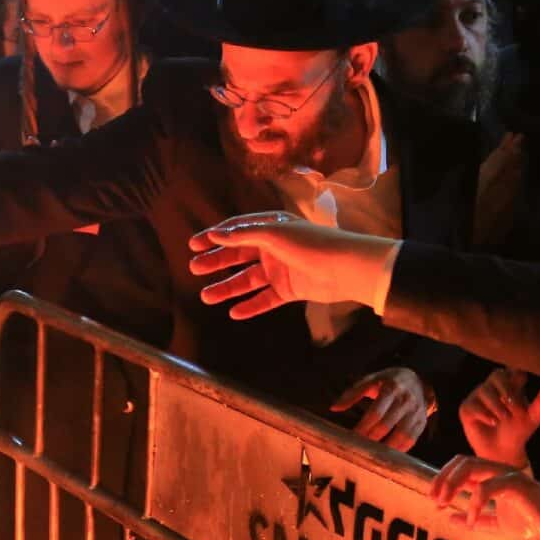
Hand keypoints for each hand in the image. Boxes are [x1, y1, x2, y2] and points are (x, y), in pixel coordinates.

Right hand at [187, 213, 398, 318]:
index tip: (194, 245)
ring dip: (227, 287)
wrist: (345, 268)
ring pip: (247, 280)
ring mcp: (280, 270)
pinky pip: (264, 299)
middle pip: (238, 255)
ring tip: (206, 296)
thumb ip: (244, 235)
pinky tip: (234, 312)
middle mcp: (273, 247)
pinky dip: (250, 305)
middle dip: (216, 262)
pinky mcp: (289, 290)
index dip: (215, 236)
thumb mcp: (274, 233)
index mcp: (271, 227)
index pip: (237, 231)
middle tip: (194, 269)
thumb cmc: (311, 244)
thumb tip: (216, 234)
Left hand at [332, 367, 433, 452]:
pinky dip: (399, 449)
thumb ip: (352, 393)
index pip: (376, 412)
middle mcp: (406, 400)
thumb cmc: (390, 381)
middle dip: (371, 439)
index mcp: (391, 388)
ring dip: (386, 447)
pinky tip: (388, 456)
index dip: (363, 426)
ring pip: (401, 435)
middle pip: (386, 425)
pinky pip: (411, 440)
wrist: (419, 381)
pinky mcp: (421, 422)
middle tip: (359, 448)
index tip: (353, 436)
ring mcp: (416, 412)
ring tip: (372, 455)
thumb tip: (334, 408)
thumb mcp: (372, 380)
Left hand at [429, 457, 539, 539]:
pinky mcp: (517, 484)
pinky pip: (487, 487)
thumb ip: (478, 521)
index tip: (434, 501)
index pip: (463, 466)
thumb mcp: (499, 524)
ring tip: (444, 504)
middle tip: (434, 500)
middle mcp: (500, 472)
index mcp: (494, 478)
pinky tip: (471, 519)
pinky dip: (473, 502)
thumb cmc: (535, 523)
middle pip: (463, 461)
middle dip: (443, 478)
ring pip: (472, 466)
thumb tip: (451, 519)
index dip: (443, 479)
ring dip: (452, 483)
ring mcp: (508, 475)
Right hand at [458, 368, 539, 466]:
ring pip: (485, 390)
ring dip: (497, 406)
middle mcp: (492, 386)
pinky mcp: (466, 408)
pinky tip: (492, 422)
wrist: (504, 451)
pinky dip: (484, 414)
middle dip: (506, 389)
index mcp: (510, 383)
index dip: (517, 376)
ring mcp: (477, 396)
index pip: (512, 370)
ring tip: (504, 419)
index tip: (523, 387)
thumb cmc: (518, 430)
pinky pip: (473, 404)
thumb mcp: (535, 416)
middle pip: (497, 375)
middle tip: (514, 407)